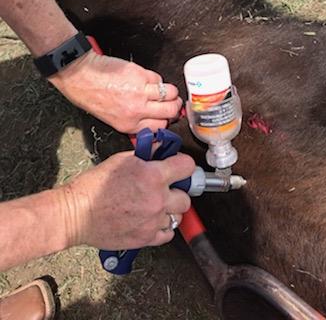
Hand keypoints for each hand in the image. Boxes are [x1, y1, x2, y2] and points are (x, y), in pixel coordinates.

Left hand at [49, 50, 181, 132]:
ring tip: (162, 89)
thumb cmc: (92, 95)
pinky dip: (155, 78)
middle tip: (171, 101)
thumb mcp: (112, 119)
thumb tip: (152, 120)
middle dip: (174, 106)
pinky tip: (146, 79)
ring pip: (170, 93)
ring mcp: (140, 93)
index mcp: (128, 124)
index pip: (160, 127)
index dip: (165, 119)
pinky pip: (158, 78)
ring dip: (169, 91)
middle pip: (170, 111)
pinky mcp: (140, 76)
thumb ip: (133, 121)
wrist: (81, 76)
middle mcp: (136, 111)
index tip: (166, 115)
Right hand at [58, 150, 194, 249]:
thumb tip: (161, 148)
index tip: (180, 166)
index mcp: (153, 176)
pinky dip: (163, 227)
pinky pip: (168, 233)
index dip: (183, 164)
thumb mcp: (121, 160)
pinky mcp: (146, 238)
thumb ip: (147, 154)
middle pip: (186, 196)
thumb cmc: (94, 186)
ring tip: (155, 205)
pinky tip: (151, 219)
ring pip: (178, 216)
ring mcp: (153, 221)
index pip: (187, 166)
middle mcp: (157, 199)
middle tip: (166, 188)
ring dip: (170, 210)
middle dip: (177, 191)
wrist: (76, 213)